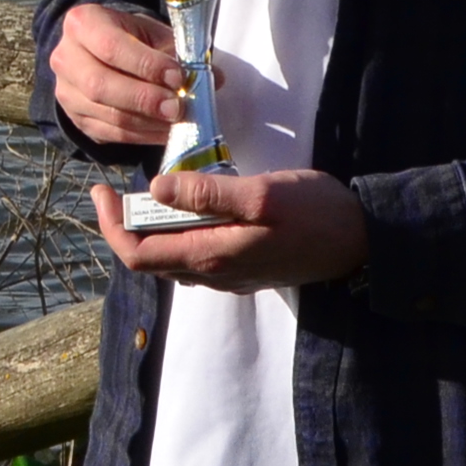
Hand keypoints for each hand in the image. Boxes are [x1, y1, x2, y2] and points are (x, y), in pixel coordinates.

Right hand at [51, 2, 186, 150]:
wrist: (103, 53)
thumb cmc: (133, 39)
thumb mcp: (151, 34)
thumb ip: (178, 53)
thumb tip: (214, 77)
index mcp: (82, 23)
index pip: (110, 46)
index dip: (145, 64)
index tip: (178, 77)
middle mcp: (65, 57)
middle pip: (100, 85)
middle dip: (144, 99)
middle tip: (178, 107)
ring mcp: (66, 91)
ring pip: (106, 114)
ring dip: (147, 122)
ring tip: (177, 121)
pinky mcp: (76, 119)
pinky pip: (111, 134)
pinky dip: (142, 136)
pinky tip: (165, 131)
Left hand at [90, 169, 369, 292]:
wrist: (364, 240)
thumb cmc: (315, 211)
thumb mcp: (261, 194)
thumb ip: (208, 195)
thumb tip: (155, 191)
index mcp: (212, 256)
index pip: (138, 255)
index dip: (111, 226)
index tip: (101, 190)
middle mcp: (215, 274)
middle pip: (149, 260)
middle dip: (123, 226)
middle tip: (113, 189)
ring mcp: (230, 275)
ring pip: (171, 259)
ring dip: (149, 231)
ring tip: (142, 194)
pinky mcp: (245, 268)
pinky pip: (195, 257)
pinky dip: (175, 234)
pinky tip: (184, 208)